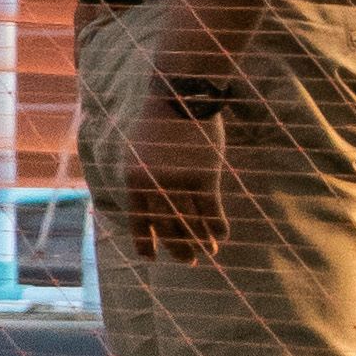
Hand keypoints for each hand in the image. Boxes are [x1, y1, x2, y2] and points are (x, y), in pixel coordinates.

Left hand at [115, 94, 231, 261]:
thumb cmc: (161, 122)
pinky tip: (221, 235)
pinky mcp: (204, 177)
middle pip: (167, 227)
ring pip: (191, 223)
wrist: (179, 95)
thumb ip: (145, 178)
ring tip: (209, 250)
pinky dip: (217, 226)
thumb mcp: (141, 150)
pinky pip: (211, 211)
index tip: (151, 259)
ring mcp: (179, 182)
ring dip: (200, 240)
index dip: (144, 242)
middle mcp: (154, 185)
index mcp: (134, 179)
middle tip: (189, 260)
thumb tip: (151, 204)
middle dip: (179, 247)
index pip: (138, 220)